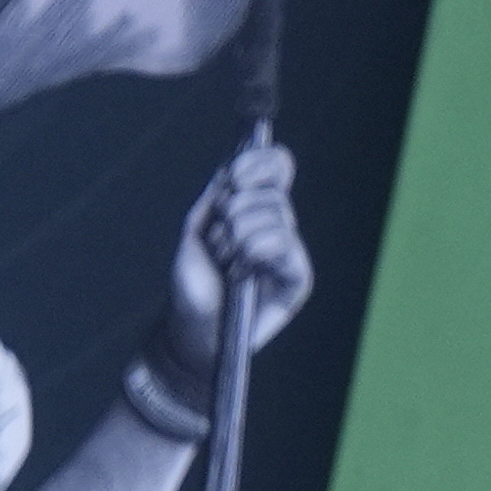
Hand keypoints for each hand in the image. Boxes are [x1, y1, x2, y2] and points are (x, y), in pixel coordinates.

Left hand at [152, 145, 313, 380]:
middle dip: (237, 210)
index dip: (261, 162)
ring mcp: (290, 252)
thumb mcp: (196, 231)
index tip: (234, 176)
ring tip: (227, 262)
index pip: (277, 168)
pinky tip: (244, 271)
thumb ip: (216, 198)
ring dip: (240, 235)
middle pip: (274, 192)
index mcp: (254, 209)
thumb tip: (234, 168)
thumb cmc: (192, 284)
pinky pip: (285, 244)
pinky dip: (258, 250)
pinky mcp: (298, 277)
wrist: (195, 328)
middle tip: (219, 240)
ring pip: (278, 216)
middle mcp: (277, 226)